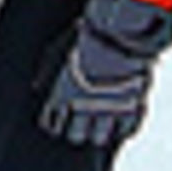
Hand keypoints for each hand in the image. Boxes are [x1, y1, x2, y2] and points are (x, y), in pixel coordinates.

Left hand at [40, 0, 171, 147]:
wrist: (119, 32)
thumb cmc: (85, 37)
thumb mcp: (56, 51)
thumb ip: (46, 73)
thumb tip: (37, 87)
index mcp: (63, 96)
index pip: (52, 124)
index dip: (54, 123)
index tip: (58, 121)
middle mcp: (84, 108)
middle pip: (76, 136)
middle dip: (75, 132)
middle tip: (79, 127)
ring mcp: (110, 110)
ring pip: (100, 138)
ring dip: (98, 133)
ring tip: (98, 127)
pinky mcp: (133, 108)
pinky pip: (126, 130)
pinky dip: (121, 129)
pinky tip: (118, 123)